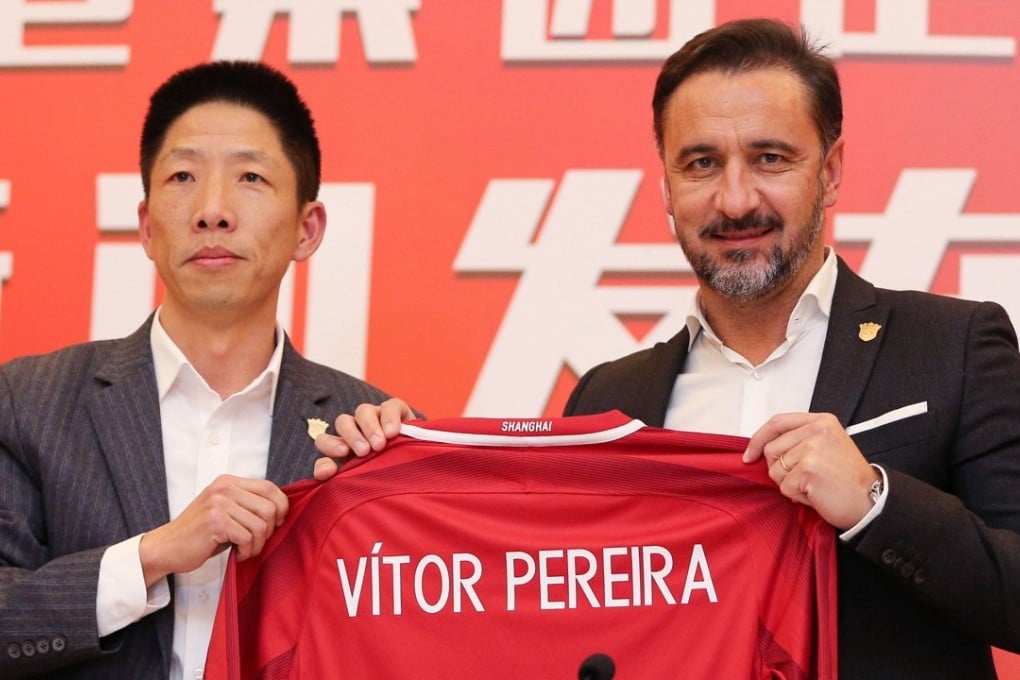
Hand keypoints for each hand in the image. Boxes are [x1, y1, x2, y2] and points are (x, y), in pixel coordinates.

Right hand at [139, 475, 287, 585]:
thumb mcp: (225, 510)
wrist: (167, 547)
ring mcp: (219, 503)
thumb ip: (248, 505)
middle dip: (269, 531)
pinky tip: (237, 554)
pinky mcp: (215, 521)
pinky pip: (247, 538)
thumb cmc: (200, 533)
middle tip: (255, 542)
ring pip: (261, 526)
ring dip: (257, 545)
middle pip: (270, 508)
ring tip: (245, 550)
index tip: (276, 524)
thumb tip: (281, 511)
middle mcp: (225, 488)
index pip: (271, 488)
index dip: (281, 507)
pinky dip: (247, 551)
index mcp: (229, 482)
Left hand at [312, 398, 414, 480]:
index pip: (325, 440)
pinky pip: (390, 406)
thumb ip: (341, 478)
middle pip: (343, 422)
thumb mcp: (364, 479)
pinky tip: (394, 433)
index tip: (336, 463)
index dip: (327, 448)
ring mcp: (376, 417)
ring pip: (363, 411)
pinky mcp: (397, 410)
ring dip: (369, 427)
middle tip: (363, 452)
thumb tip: (325, 472)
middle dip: (351, 436)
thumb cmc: (388, 476)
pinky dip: (390, 418)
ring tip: (379, 445)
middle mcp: (357, 429)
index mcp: (344, 446)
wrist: (420, 467)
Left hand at [742, 412, 880, 529]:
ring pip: (775, 470)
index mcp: (821, 421)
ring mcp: (812, 449)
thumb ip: (799, 440)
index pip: (777, 422)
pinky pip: (785, 487)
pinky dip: (797, 496)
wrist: (872, 501)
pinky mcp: (808, 469)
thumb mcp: (827, 445)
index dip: (758, 439)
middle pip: (771, 449)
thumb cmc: (848, 478)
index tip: (749, 455)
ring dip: (789, 484)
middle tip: (804, 478)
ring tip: (814, 485)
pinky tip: (817, 494)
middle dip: (779, 469)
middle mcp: (817, 431)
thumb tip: (762, 448)